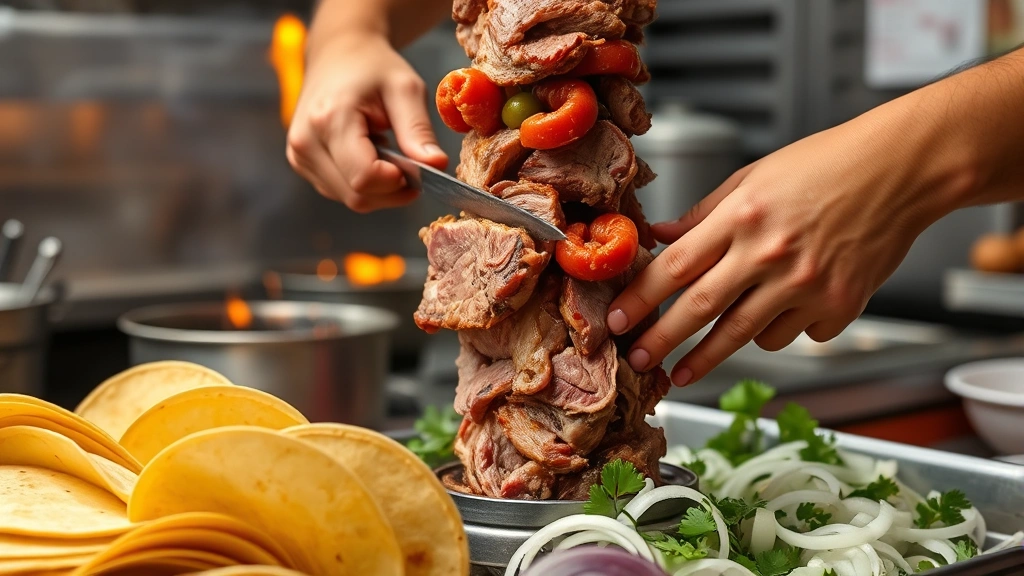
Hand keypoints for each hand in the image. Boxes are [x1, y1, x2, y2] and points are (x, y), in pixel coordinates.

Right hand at [286, 33, 447, 211]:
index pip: (364, 178)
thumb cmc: (373, 67)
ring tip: (388, 151)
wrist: (337, 52)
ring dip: (379, 188)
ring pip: (350, 199)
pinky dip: (364, 183)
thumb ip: (419, 130)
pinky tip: (370, 154)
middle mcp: (306, 141)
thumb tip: (436, 166)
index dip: (397, 182)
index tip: (418, 168)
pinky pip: (341, 191)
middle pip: (358, 196)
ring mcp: (299, 155)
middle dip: (392, 190)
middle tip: (413, 166)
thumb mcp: (405, 89)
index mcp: (329, 119)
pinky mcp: (301, 163)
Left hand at [606, 106, 957, 386]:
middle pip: (701, 310)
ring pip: (746, 336)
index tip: (618, 321)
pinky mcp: (840, 307)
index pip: (676, 266)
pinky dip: (783, 329)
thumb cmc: (828, 164)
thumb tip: (662, 237)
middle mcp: (771, 254)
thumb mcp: (755, 176)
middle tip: (638, 362)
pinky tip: (786, 310)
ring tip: (688, 367)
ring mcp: (807, 285)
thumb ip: (705, 213)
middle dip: (661, 342)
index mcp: (743, 216)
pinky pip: (795, 336)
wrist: (902, 170)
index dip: (641, 298)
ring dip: (711, 356)